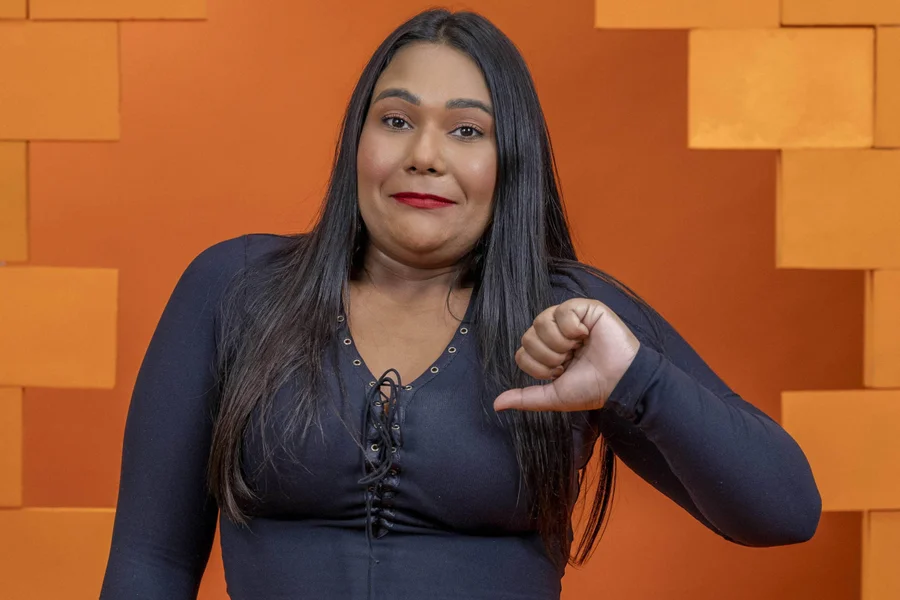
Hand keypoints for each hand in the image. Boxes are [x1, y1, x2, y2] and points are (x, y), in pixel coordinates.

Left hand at [493, 298, 640, 411]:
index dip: (539, 367)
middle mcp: (556, 334)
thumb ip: (525, 398)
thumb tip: (496, 404)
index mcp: (548, 352)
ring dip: (559, 343)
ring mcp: (570, 319)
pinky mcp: (585, 308)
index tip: (561, 373)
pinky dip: (572, 327)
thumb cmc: (591, 389)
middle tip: (569, 361)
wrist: (620, 382)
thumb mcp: (554, 397)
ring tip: (577, 348)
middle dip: (549, 356)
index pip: (522, 352)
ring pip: (541, 322)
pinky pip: (562, 310)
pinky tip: (586, 335)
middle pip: (528, 337)